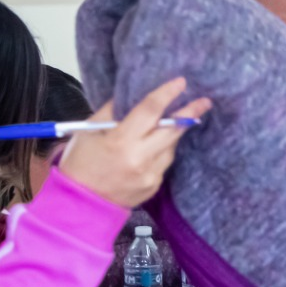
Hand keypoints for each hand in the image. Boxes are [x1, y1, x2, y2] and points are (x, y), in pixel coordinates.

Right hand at [59, 78, 211, 207]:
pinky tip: (152, 148)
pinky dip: (162, 151)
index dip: (167, 94)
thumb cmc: (80, 162)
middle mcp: (140, 158)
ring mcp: (150, 175)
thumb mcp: (88, 130)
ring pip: (171, 147)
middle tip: (205, 100)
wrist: (81, 204)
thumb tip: (134, 94)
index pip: (150, 111)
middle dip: (191, 113)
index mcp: (120, 141)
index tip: (181, 82)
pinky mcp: (154, 186)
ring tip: (167, 125)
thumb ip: (112, 111)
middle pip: (172, 130)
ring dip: (172, 134)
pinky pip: (164, 162)